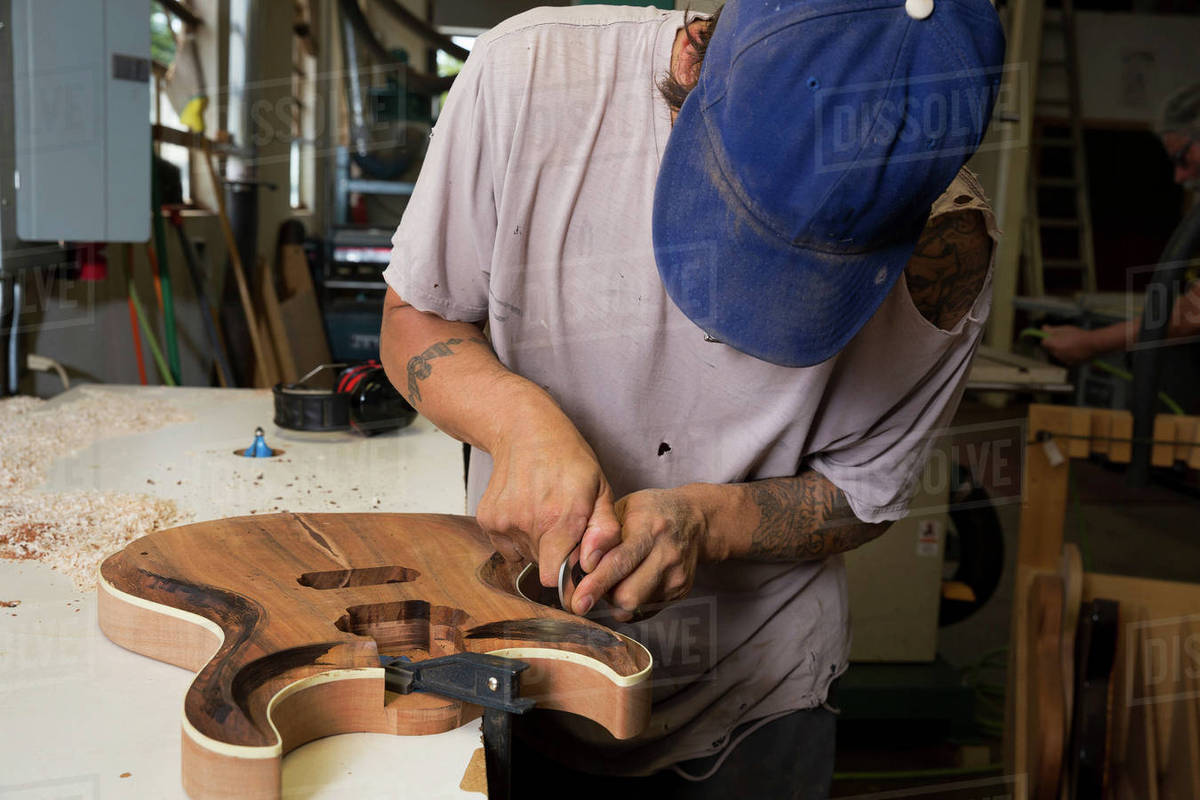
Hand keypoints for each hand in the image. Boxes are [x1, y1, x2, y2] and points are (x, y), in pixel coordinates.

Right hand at [475, 412, 620, 588]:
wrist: (525, 431)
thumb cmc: (569, 460)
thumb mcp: (601, 489)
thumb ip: (604, 531)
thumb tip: (591, 565)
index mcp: (563, 519)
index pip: (555, 578)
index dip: (567, 574)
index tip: (574, 560)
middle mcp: (530, 523)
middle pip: (543, 567)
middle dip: (556, 554)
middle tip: (562, 525)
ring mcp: (505, 521)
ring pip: (526, 556)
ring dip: (537, 544)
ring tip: (544, 512)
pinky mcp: (487, 520)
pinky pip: (506, 547)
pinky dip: (517, 537)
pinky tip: (526, 510)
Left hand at [572, 486, 712, 621]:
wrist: (695, 520)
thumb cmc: (651, 511)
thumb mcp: (624, 508)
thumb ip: (601, 533)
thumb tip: (574, 564)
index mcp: (649, 529)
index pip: (619, 562)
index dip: (596, 584)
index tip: (578, 600)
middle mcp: (666, 555)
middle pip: (628, 595)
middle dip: (603, 596)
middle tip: (590, 587)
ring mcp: (676, 577)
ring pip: (635, 607)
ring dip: (616, 600)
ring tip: (616, 578)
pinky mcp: (680, 592)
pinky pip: (645, 610)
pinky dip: (631, 603)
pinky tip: (632, 582)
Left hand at [1040, 324, 1096, 364]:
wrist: (1093, 344)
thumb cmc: (1079, 335)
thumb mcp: (1065, 328)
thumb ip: (1052, 329)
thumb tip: (1043, 328)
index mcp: (1053, 344)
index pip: (1044, 342)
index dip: (1048, 338)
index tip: (1053, 335)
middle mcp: (1056, 353)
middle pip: (1051, 348)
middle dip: (1055, 344)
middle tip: (1065, 338)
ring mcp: (1063, 359)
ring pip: (1058, 354)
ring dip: (1062, 350)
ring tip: (1073, 343)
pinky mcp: (1070, 364)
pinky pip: (1066, 358)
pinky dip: (1068, 355)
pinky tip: (1076, 350)